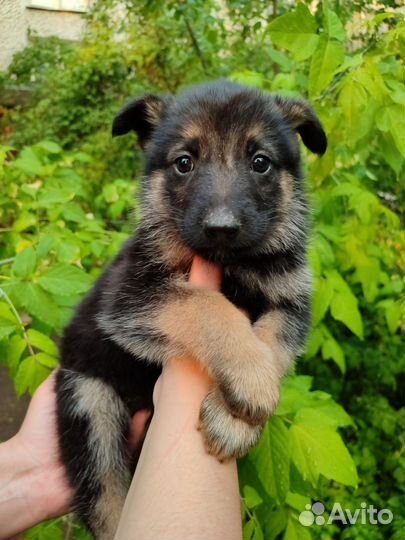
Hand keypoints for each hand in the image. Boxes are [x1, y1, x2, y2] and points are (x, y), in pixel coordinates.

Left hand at [0, 373, 149, 537]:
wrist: (31, 469)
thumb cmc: (37, 428)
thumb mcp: (49, 392)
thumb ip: (65, 373)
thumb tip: (81, 351)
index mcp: (90, 407)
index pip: (113, 390)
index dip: (123, 378)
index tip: (135, 363)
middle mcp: (102, 423)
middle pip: (127, 405)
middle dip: (139, 394)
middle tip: (150, 379)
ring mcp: (110, 441)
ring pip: (134, 424)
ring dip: (143, 411)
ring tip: (153, 396)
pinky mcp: (115, 460)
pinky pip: (132, 445)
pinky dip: (138, 431)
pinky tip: (142, 417)